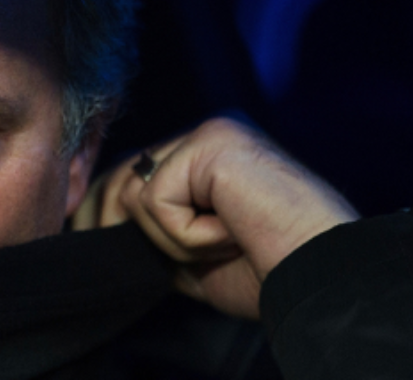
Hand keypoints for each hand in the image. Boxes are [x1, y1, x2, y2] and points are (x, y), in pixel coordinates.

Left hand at [94, 117, 358, 318]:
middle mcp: (206, 136)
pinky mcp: (211, 142)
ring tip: (223, 245)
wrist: (317, 279)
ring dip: (172, 240)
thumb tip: (101, 224)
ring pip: (137, 192)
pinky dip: (186, 235)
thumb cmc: (266, 270)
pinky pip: (157, 199)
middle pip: (122, 174)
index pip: (133, 175)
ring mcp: (209, 134)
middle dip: (110, 222)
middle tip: (156, 258)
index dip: (104, 211)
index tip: (95, 240)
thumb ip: (153, 228)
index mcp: (206, 158)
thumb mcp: (191, 251)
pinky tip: (230, 235)